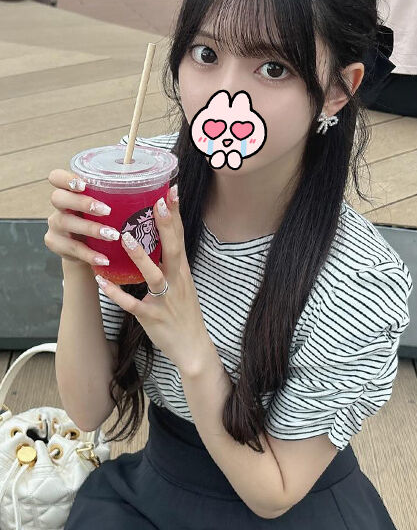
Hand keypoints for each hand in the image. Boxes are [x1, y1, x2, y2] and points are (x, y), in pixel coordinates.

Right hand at [45, 169, 123, 267]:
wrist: (87, 250)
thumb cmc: (102, 221)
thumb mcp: (109, 207)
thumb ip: (126, 199)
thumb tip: (167, 193)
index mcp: (70, 191)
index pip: (56, 177)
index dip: (66, 178)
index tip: (84, 184)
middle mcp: (59, 206)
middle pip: (58, 198)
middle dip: (82, 203)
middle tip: (106, 210)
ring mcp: (55, 226)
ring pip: (66, 223)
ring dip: (91, 229)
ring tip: (113, 235)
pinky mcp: (56, 244)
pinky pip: (72, 248)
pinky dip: (90, 254)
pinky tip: (104, 258)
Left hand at [94, 186, 213, 375]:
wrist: (193, 347)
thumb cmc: (184, 312)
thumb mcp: (182, 282)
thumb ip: (170, 261)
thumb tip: (158, 236)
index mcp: (182, 270)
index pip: (179, 237)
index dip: (176, 214)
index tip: (171, 190)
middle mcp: (176, 281)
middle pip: (172, 248)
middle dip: (166, 225)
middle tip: (158, 201)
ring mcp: (165, 299)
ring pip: (152, 275)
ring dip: (140, 257)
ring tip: (125, 239)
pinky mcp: (152, 317)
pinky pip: (133, 304)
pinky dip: (117, 294)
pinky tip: (102, 283)